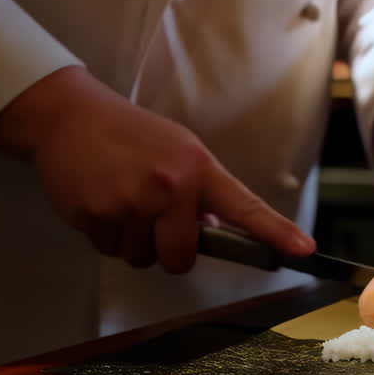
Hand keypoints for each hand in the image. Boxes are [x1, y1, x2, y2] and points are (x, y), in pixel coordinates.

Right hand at [0, 66, 313, 271]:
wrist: (70, 116)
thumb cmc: (131, 136)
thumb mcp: (179, 151)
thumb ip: (201, 193)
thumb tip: (213, 230)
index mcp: (198, 170)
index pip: (245, 207)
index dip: (275, 232)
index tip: (303, 249)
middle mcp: (170, 187)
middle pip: (181, 257)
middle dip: (168, 251)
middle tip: (152, 219)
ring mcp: (132, 203)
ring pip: (141, 257)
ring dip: (132, 240)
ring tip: (121, 198)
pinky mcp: (97, 215)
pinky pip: (109, 250)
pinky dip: (105, 234)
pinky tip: (100, 200)